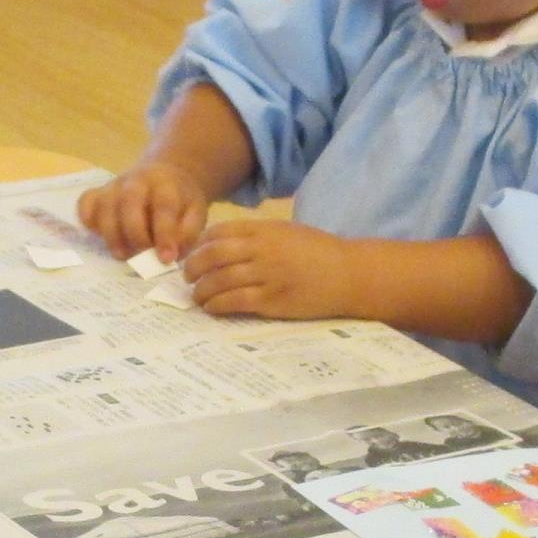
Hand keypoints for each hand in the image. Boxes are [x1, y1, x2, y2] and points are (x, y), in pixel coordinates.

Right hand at [81, 162, 213, 262]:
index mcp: (165, 183)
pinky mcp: (99, 193)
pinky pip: (85, 203)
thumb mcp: (196, 213)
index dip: (164, 235)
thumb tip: (170, 254)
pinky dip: (87, 220)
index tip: (166, 259)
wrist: (164, 176)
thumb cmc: (180, 201)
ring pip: (105, 206)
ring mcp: (114, 185)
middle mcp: (137, 180)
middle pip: (129, 203)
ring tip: (123, 255)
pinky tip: (99, 236)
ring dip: (112, 235)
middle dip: (136, 234)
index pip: (164, 207)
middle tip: (143, 257)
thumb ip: (188, 233)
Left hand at [182, 216, 360, 320]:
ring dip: (201, 290)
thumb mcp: (287, 232)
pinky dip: (217, 304)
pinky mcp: (272, 300)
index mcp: (264, 230)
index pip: (218, 233)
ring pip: (219, 280)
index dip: (199, 245)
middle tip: (187, 277)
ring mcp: (267, 275)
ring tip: (197, 296)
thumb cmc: (319, 253)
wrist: (349, 274)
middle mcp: (262, 249)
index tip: (193, 255)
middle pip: (212, 256)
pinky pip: (234, 301)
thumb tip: (223, 245)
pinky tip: (212, 307)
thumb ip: (257, 235)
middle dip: (193, 267)